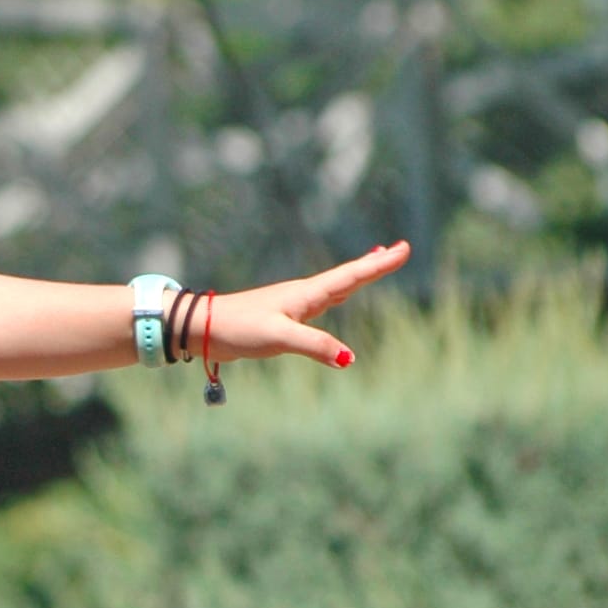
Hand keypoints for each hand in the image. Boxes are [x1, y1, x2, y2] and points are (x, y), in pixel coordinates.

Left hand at [200, 239, 410, 368]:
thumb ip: (315, 345)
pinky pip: (320, 303)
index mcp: (306, 294)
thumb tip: (349, 358)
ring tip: (375, 264)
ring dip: (357, 276)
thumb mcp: (279, 337)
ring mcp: (293, 305)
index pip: (351, 276)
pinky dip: (337, 294)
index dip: (378, 265)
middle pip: (347, 276)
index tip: (403, 249)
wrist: (204, 329)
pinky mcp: (282, 318)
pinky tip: (336, 297)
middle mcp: (302, 295)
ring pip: (334, 287)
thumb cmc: (239, 328)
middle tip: (398, 250)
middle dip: (374, 264)